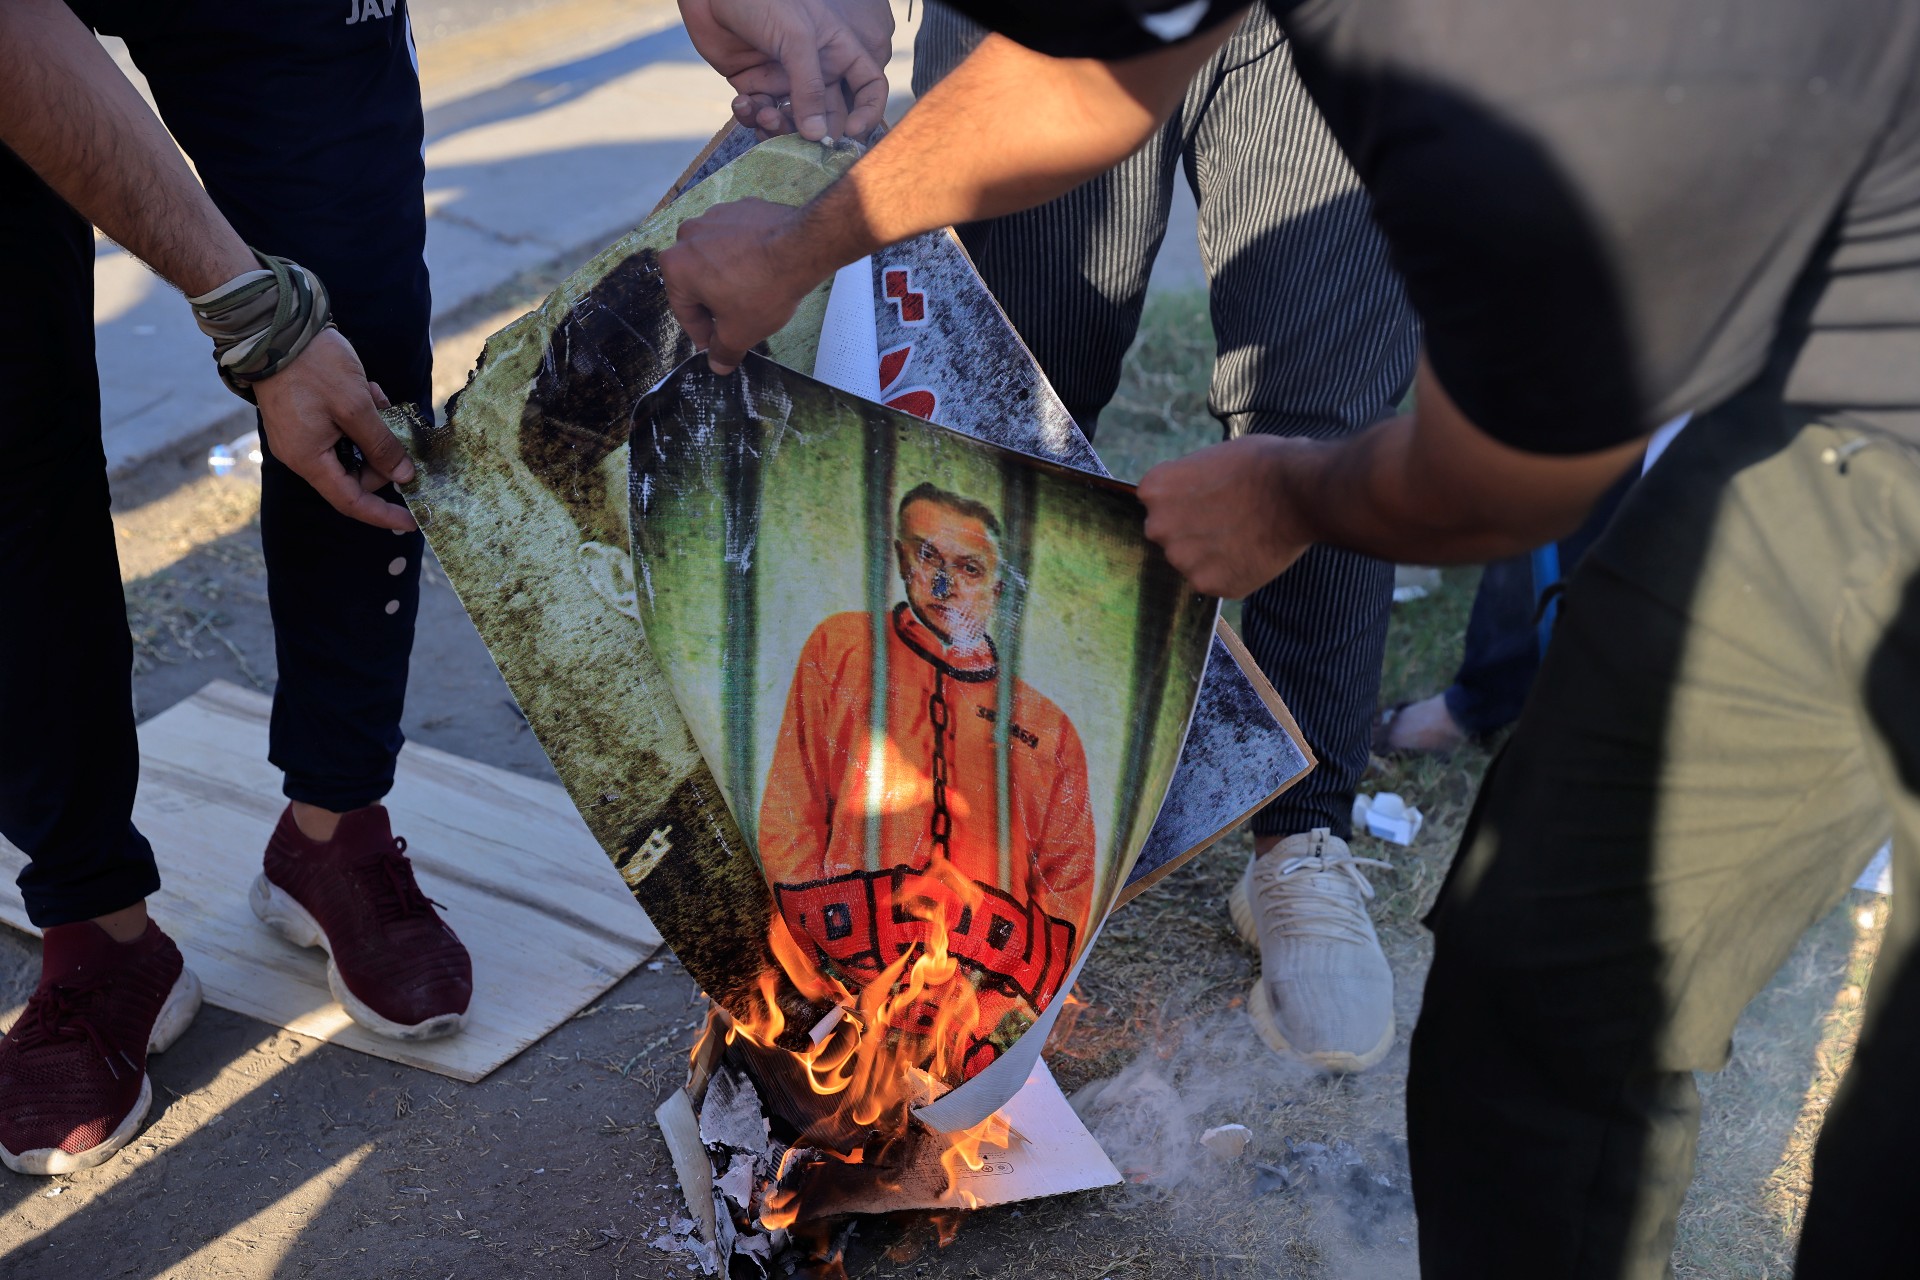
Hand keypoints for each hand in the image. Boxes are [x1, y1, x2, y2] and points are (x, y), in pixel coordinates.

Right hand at [252, 328, 417, 531]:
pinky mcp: (304, 417)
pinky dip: (359, 414)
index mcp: (309, 459)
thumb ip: (381, 445)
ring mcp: (301, 435)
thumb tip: (403, 476)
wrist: (275, 328)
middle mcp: (301, 453)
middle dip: (381, 454)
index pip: (350, 501)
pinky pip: (340, 428)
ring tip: (376, 397)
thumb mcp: (357, 407)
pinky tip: (366, 389)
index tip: (412, 521)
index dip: (382, 514)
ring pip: (351, 447)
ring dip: (372, 427)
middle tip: (395, 427)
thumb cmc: (314, 368)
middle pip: (354, 474)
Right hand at [658, 197, 816, 374]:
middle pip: (698, 281)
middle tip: (737, 321)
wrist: (802, 247)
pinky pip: (738, 239)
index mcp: (676, 266)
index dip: (702, 334)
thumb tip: (718, 363)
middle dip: (716, 303)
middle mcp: (688, 235)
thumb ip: (723, 351)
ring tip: (754, 293)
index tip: (715, 344)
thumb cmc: (764, 287)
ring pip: (717, 258)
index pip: (684, 310)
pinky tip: (764, 269)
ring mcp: (716, 217)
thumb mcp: (739, 332)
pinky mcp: (741, 208)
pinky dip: (746, 255)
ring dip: (730, 277)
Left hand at [680, 0, 892, 142]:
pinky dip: (752, 116)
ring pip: (793, 120)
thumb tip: (818, 136)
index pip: (868, 86)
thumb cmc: (764, 0)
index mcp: (837, 51)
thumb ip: (810, 87)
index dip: (868, 112)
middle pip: (830, 115)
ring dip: (780, 127)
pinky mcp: (754, 85)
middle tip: (803, 143)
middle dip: (818, 133)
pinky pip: (760, 112)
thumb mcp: (796, 38)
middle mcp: (815, 69)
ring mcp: (784, 79)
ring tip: (764, 116)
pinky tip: (743, 104)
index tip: (852, 132)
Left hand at [1138, 436, 1313, 597]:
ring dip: (1211, 554)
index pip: (1158, 503)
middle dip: (1192, 530)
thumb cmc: (1259, 464)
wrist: (1296, 491)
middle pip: (1170, 534)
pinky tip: (1251, 553)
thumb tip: (1185, 500)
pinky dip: (1231, 572)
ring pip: (1191, 561)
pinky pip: (1214, 580)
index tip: (1210, 496)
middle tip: (1228, 519)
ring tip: (1244, 536)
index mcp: (1154, 490)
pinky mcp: (1208, 584)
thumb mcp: (1208, 460)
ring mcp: (1181, 559)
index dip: (1186, 500)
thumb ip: (1185, 485)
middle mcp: (1158, 526)